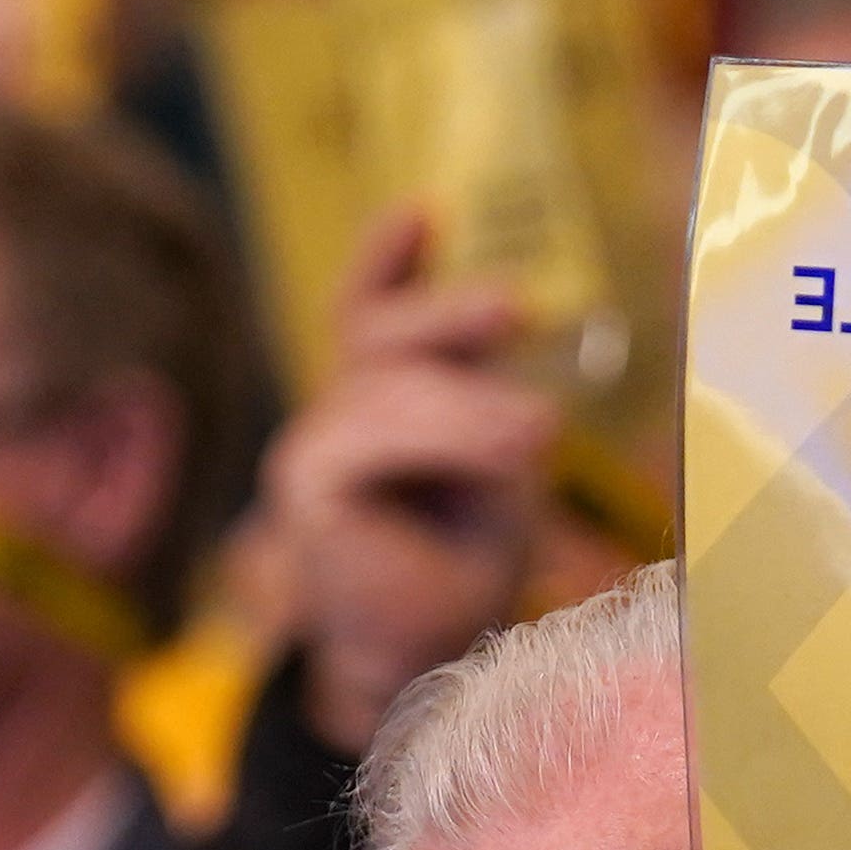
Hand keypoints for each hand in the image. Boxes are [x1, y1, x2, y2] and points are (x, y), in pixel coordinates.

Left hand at [268, 208, 553, 749]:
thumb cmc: (437, 604)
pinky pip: (366, 304)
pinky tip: (422, 215)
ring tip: (514, 311)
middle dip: (460, 400)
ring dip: (450, 323)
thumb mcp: (468, 574)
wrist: (397, 634)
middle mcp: (314, 439)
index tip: (534, 442)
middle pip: (381, 383)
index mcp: (319, 493)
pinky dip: (388, 259)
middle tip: (536, 425)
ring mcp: (337, 403)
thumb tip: (525, 422)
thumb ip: (484, 504)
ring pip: (383, 337)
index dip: (452, 433)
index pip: (368, 438)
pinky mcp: (370, 377)